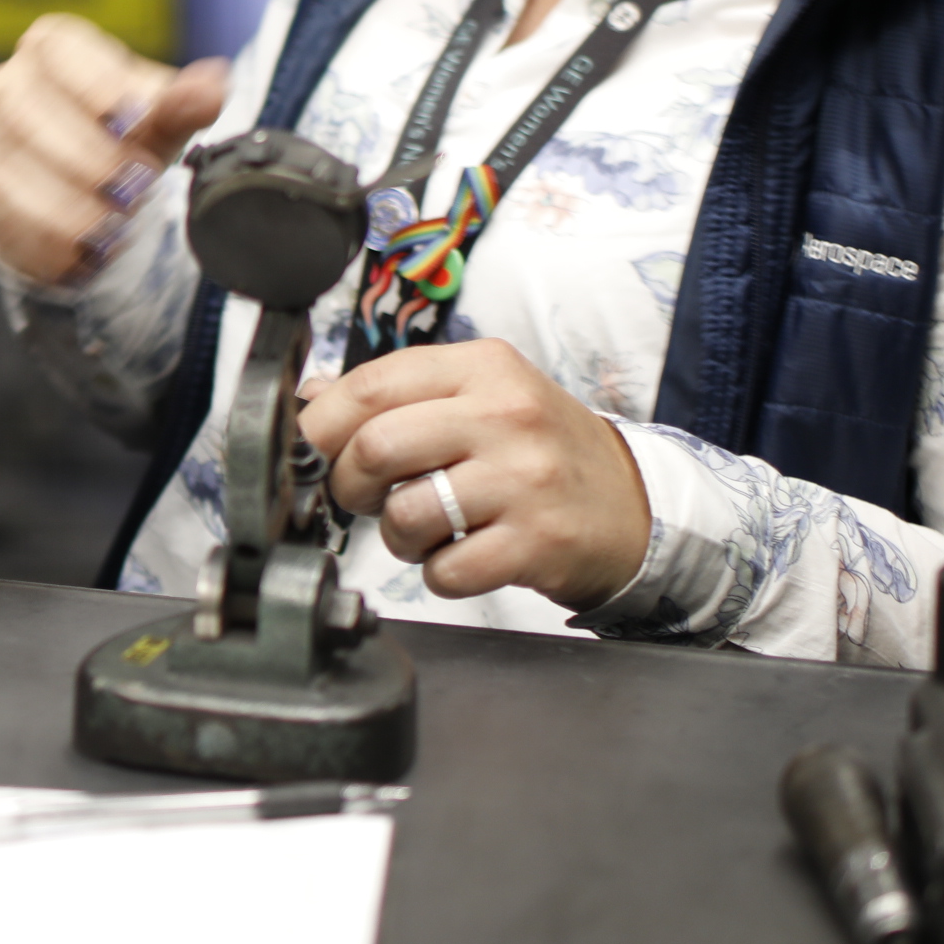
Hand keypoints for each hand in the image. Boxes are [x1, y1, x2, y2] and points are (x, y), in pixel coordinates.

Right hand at [0, 13, 229, 284]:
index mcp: (50, 48)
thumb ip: (183, 103)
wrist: (87, 180)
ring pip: (12, 173)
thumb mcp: (159, 117)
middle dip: (90, 158)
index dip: (97, 87)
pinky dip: (51, 242)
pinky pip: (5, 219)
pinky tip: (86, 253)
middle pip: (28, 116)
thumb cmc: (124, 132)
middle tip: (137, 186)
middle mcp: (6, 87)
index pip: (58, 52)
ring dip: (70, 208)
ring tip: (116, 226)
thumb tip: (211, 87)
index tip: (137, 121)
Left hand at [297, 339, 651, 609]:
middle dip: (350, 484)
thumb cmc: (541, 450)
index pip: (371, 384)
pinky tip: (459, 556)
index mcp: (482, 368)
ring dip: (396, 536)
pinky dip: (436, 575)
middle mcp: (505, 415)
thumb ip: (401, 393)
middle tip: (364, 497)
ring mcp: (524, 480)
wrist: (632, 506)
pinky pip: (445, 571)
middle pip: (376, 446)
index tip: (313, 451)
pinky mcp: (537, 542)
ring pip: (405, 513)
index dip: (323, 425)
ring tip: (422, 529)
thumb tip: (312, 400)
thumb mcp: (482, 396)